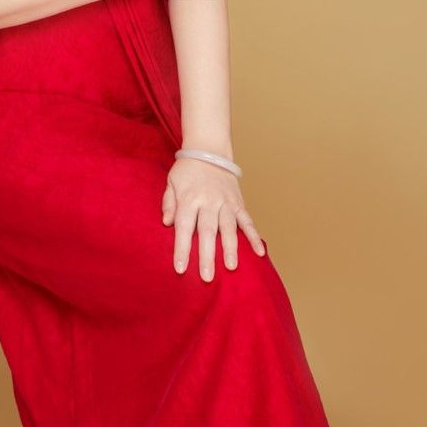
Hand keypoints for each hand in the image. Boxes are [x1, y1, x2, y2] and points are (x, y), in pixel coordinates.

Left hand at [161, 155, 265, 280]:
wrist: (209, 148)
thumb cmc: (187, 169)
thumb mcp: (171, 182)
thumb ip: (169, 203)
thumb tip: (166, 223)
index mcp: (189, 198)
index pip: (184, 227)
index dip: (182, 248)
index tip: (180, 268)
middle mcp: (208, 201)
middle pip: (207, 231)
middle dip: (207, 255)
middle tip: (206, 277)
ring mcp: (226, 202)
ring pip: (228, 228)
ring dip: (230, 248)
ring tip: (231, 267)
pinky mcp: (238, 202)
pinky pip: (247, 221)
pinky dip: (253, 236)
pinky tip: (259, 252)